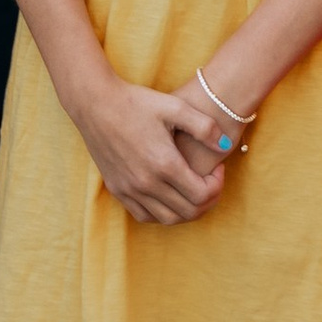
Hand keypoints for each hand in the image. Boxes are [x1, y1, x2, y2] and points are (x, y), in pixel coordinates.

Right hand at [76, 78, 228, 226]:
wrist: (95, 103)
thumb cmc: (136, 101)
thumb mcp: (175, 106)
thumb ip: (204, 127)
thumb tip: (225, 146)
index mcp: (164, 163)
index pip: (203, 195)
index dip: (218, 185)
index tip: (218, 168)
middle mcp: (146, 183)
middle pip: (189, 212)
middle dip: (208, 200)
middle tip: (211, 182)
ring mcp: (130, 189)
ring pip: (168, 219)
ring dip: (187, 210)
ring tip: (193, 190)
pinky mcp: (117, 190)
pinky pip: (144, 216)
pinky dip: (162, 213)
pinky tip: (169, 196)